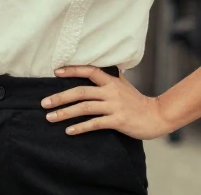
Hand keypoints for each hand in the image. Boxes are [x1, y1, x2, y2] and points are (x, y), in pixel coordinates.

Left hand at [41, 66, 175, 140]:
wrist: (157, 116)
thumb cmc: (138, 102)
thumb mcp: (124, 86)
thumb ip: (110, 79)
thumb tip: (97, 70)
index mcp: (112, 81)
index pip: (89, 70)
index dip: (72, 70)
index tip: (56, 72)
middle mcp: (111, 91)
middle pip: (81, 91)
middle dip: (60, 97)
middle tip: (44, 103)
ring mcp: (114, 106)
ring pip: (85, 107)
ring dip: (65, 113)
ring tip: (50, 117)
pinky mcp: (118, 120)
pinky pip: (95, 123)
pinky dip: (80, 127)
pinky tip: (69, 131)